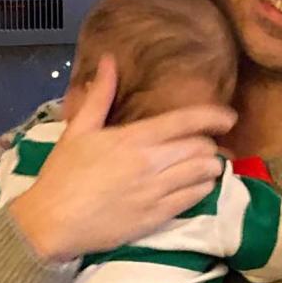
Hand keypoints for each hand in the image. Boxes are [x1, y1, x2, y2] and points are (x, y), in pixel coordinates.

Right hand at [9, 54, 235, 261]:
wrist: (51, 223)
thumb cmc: (63, 174)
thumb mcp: (78, 130)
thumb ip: (100, 95)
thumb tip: (109, 60)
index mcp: (134, 138)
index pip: (187, 121)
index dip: (216, 117)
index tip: (229, 118)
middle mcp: (152, 163)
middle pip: (203, 147)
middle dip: (210, 144)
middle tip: (205, 145)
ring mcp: (158, 191)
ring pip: (205, 173)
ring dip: (211, 167)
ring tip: (205, 165)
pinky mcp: (160, 216)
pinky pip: (197, 198)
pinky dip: (204, 189)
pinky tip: (197, 186)